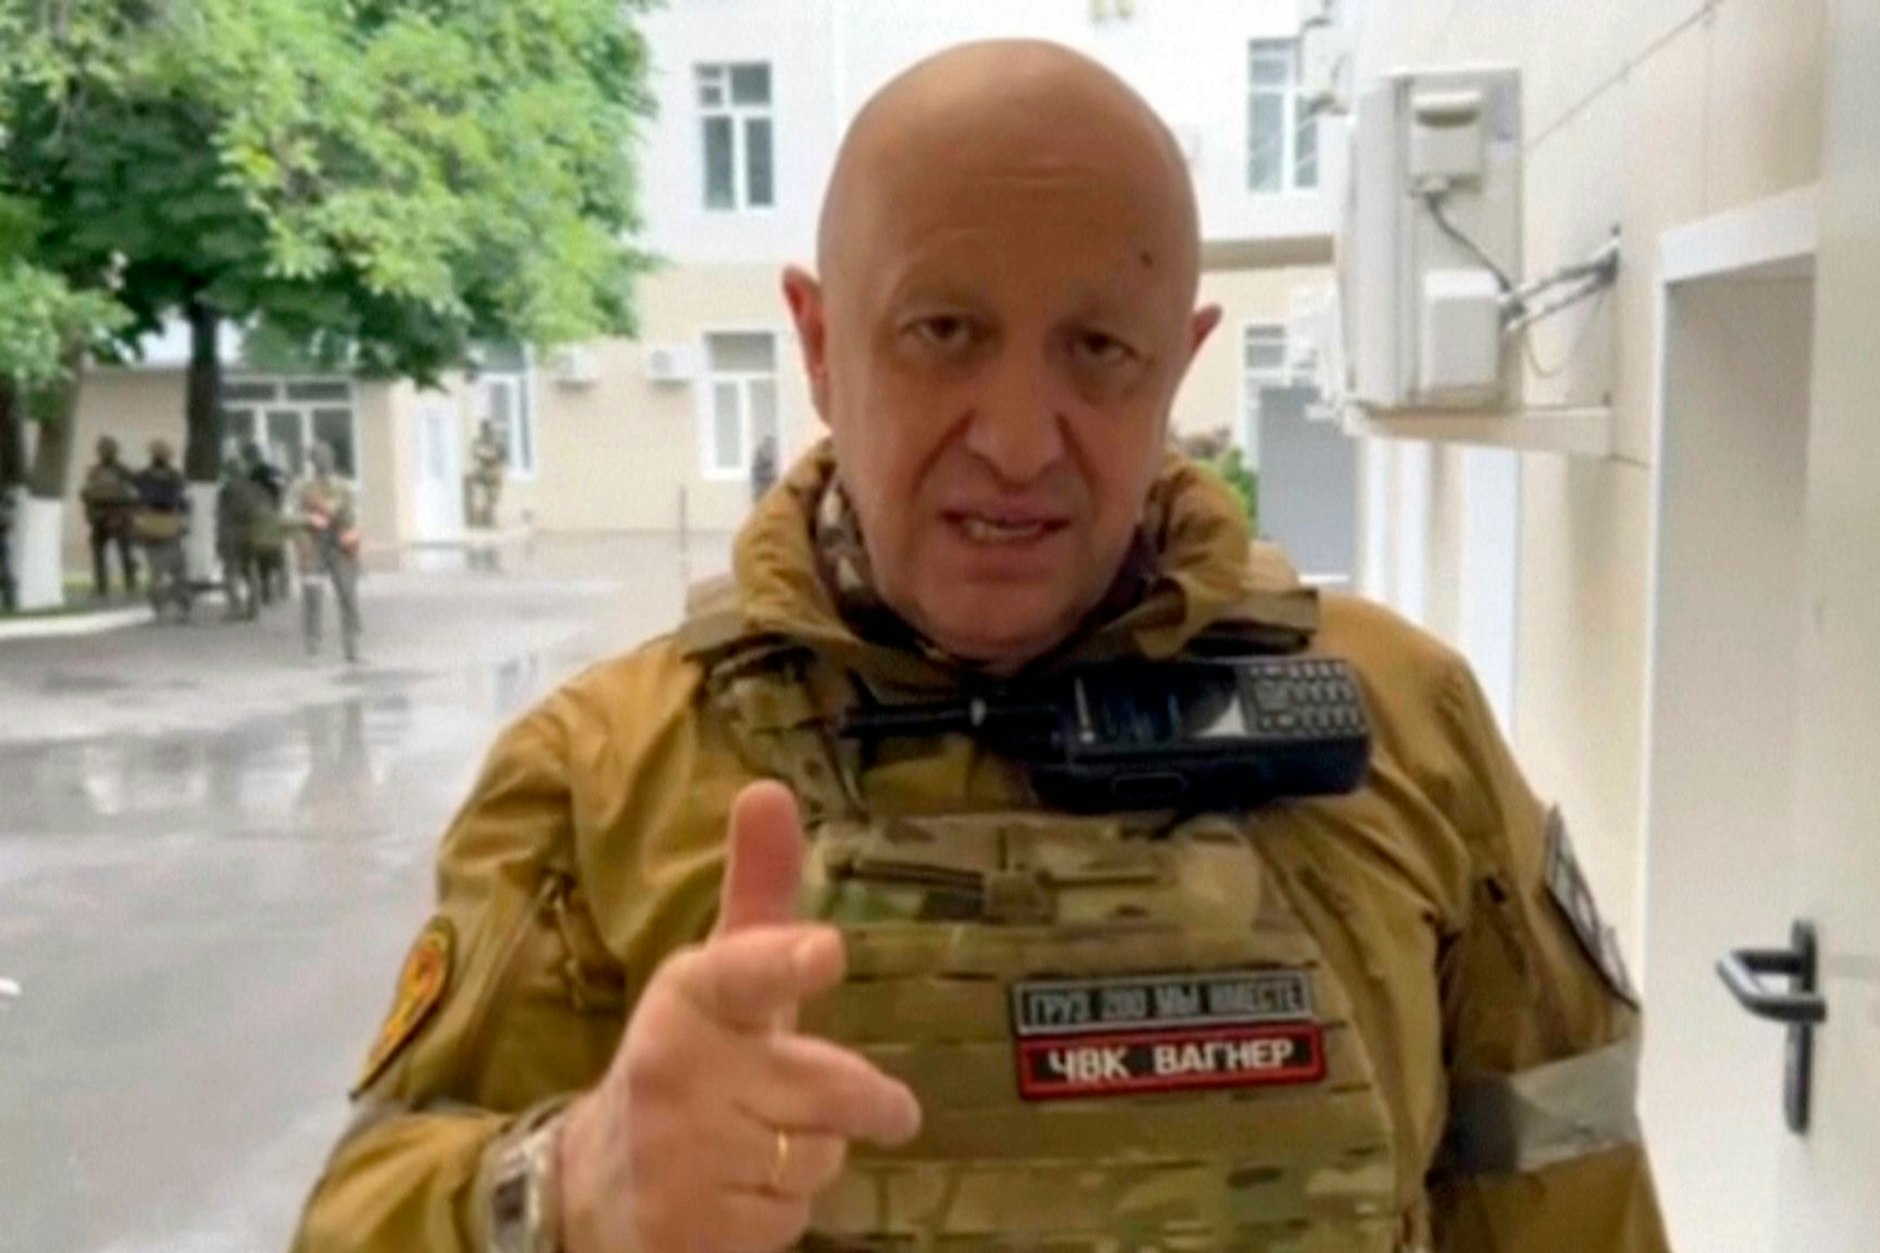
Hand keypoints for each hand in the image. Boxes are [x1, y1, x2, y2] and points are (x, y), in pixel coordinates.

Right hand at [558, 781, 921, 1252]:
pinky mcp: (687, 1230)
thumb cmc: (691, 1057)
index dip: (786, 961)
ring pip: (819, 1159)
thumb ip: (760, 892)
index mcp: (689, 997)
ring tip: (763, 1142)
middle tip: (881, 1107)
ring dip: (815, 1157)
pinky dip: (783, 1211)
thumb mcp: (722, 975)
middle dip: (864, 1103)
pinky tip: (740, 1192)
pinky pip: (791, 1221)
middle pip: (830, 1090)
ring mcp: (677, 1157)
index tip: (826, 950)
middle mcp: (675, 1070)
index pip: (742, 972)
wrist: (595, 1183)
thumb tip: (769, 788)